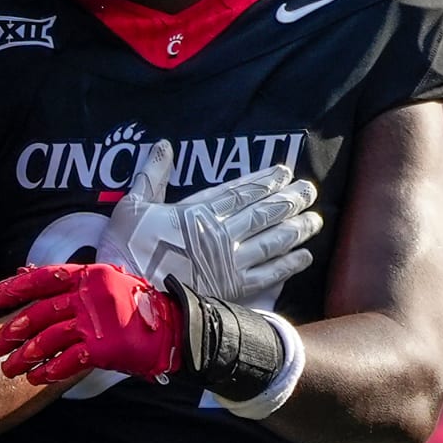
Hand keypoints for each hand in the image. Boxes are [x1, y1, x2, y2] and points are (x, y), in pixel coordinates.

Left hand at [0, 263, 181, 383]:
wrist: (173, 329)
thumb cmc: (133, 307)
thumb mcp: (102, 284)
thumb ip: (66, 283)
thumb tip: (22, 273)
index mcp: (87, 275)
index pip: (41, 278)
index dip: (12, 288)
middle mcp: (89, 294)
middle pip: (39, 313)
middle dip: (11, 333)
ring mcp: (97, 321)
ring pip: (49, 338)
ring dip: (25, 356)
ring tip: (9, 369)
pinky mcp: (105, 347)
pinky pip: (69, 360)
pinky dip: (50, 370)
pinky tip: (37, 378)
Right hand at [97, 140, 320, 307]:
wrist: (131, 296)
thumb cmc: (126, 249)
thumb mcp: (133, 205)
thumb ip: (152, 174)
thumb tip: (163, 146)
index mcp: (198, 212)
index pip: (240, 191)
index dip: (265, 180)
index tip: (284, 171)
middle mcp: (221, 233)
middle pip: (263, 212)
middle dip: (289, 199)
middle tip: (309, 189)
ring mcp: (230, 261)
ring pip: (272, 240)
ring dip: (296, 228)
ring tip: (315, 218)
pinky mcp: (233, 288)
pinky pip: (269, 274)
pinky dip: (289, 264)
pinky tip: (305, 256)